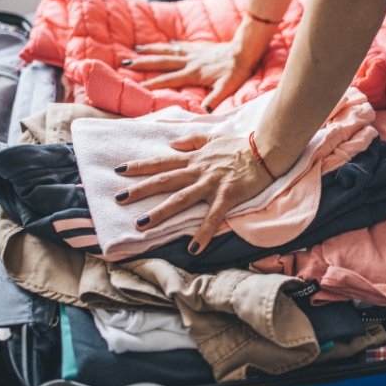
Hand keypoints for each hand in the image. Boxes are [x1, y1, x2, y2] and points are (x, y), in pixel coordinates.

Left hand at [113, 132, 276, 253]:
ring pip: (181, 198)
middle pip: (165, 180)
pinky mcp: (228, 194)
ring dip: (160, 212)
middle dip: (140, 189)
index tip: (120, 170)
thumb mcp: (213, 138)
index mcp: (194, 158)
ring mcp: (212, 183)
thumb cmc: (241, 146)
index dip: (141, 166)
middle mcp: (199, 170)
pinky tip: (193, 247)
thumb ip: (192, 141)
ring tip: (141, 224)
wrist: (267, 149)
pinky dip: (203, 232)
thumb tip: (172, 143)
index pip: (163, 162)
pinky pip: (213, 216)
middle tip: (118, 199)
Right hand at [124, 40, 256, 111]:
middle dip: (143, 62)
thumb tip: (203, 112)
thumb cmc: (236, 71)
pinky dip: (172, 43)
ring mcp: (194, 52)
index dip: (152, 83)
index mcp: (193, 73)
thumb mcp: (226, 88)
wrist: (245, 50)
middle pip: (162, 61)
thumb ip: (214, 99)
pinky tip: (166, 41)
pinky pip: (182, 44)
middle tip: (125, 62)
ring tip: (136, 48)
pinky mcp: (200, 46)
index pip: (168, 79)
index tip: (136, 85)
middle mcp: (189, 61)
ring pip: (168, 49)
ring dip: (152, 49)